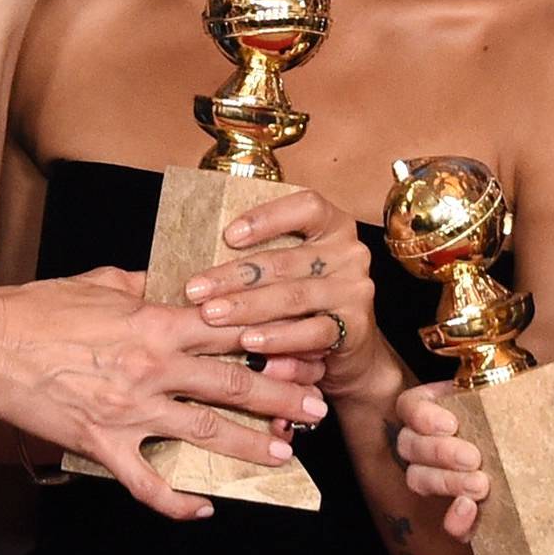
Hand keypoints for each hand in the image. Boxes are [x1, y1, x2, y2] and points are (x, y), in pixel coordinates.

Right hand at [0, 267, 328, 521]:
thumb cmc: (37, 308)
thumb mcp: (102, 282)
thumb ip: (146, 287)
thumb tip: (173, 285)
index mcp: (159, 322)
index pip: (235, 329)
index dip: (278, 339)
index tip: (309, 347)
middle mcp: (154, 366)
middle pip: (235, 383)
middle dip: (283, 399)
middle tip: (318, 409)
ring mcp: (131, 408)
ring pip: (206, 432)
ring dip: (251, 446)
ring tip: (286, 455)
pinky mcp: (102, 442)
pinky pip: (147, 481)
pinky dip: (176, 500)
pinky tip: (203, 508)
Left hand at [183, 188, 381, 402]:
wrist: (350, 347)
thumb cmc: (305, 300)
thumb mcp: (291, 269)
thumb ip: (262, 257)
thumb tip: (199, 256)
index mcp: (334, 226)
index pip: (307, 207)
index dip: (268, 217)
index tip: (228, 235)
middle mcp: (350, 253)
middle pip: (287, 260)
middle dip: (235, 276)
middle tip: (196, 290)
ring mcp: (355, 290)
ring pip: (295, 296)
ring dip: (248, 307)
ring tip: (212, 315)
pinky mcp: (357, 327)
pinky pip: (312, 332)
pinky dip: (278, 338)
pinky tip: (249, 341)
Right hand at [391, 359, 553, 541]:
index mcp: (476, 403)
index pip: (418, 402)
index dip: (419, 411)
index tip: (449, 421)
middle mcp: (464, 439)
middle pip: (411, 443)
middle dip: (434, 450)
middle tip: (474, 458)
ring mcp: (469, 480)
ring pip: (420, 479)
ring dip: (441, 481)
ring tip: (482, 485)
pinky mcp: (486, 516)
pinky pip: (451, 522)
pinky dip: (453, 519)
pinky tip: (471, 512)